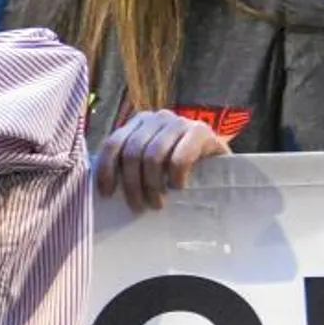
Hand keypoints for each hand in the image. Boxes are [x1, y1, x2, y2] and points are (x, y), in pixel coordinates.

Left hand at [94, 110, 230, 212]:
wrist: (222, 166)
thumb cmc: (180, 171)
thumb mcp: (150, 166)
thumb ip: (130, 167)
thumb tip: (101, 189)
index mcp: (138, 123)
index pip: (113, 143)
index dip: (107, 170)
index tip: (107, 195)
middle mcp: (157, 117)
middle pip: (132, 152)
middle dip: (132, 184)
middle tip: (138, 207)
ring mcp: (179, 121)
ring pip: (153, 155)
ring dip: (152, 185)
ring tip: (157, 203)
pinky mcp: (200, 130)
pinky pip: (179, 157)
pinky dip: (175, 176)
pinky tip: (178, 187)